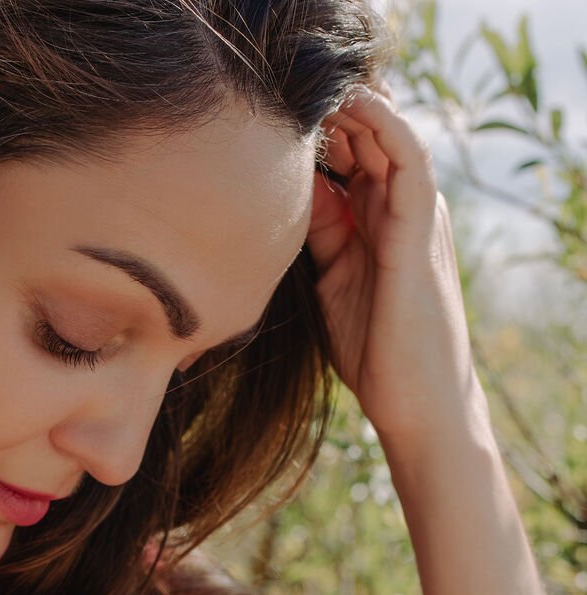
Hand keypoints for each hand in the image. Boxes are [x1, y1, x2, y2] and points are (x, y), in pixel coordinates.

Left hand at [305, 84, 479, 449]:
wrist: (417, 406)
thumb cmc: (375, 355)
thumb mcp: (332, 283)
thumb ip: (320, 237)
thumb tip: (287, 197)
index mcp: (377, 223)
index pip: (347, 158)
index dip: (312, 136)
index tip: (269, 127)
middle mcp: (399, 212)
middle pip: (366, 139)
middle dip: (329, 115)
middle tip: (286, 101)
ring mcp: (413, 218)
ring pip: (389, 137)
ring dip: (355, 108)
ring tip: (317, 92)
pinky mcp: (421, 233)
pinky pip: (411, 161)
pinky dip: (386, 127)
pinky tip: (353, 110)